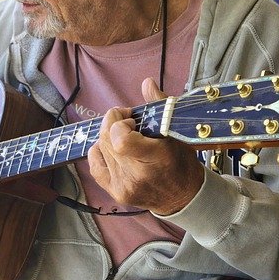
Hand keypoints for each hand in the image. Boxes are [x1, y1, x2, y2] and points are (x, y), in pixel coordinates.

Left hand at [88, 78, 204, 215]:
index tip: (131, 119)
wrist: (183, 196)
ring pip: (100, 148)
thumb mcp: (176, 131)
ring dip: (108, 136)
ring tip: (125, 136)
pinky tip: (110, 148)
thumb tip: (147, 83)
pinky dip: (99, 152)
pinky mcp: (116, 193)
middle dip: (113, 123)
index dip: (119, 123)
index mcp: (156, 158)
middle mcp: (137, 175)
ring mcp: (124, 186)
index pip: (120, 140)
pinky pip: (95, 166)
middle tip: (128, 122)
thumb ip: (160, 105)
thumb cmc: (181, 161)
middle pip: (107, 139)